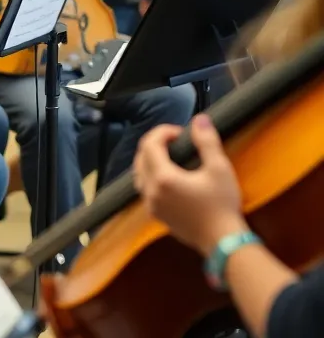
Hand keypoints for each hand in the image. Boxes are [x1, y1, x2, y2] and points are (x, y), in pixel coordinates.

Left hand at [133, 115, 245, 256]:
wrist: (223, 241)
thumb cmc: (222, 205)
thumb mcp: (219, 169)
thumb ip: (206, 141)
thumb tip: (199, 120)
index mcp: (163, 177)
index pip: (150, 144)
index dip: (162, 132)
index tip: (180, 132)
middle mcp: (151, 190)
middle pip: (140, 158)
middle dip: (154, 144)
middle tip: (174, 141)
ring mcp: (151, 205)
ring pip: (139, 174)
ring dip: (149, 160)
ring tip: (170, 156)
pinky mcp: (156, 215)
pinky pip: (145, 189)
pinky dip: (151, 176)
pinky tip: (168, 177)